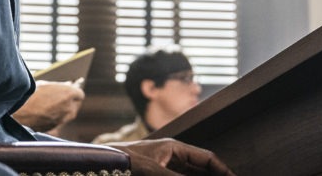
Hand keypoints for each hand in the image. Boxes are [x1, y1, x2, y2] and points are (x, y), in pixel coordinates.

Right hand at [12, 79, 85, 133]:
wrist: (18, 111)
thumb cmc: (30, 94)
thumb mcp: (46, 84)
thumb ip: (59, 87)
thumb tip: (67, 87)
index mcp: (69, 94)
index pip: (79, 94)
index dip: (73, 92)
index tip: (68, 91)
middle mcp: (69, 108)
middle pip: (75, 105)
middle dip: (69, 102)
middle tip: (58, 98)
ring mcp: (62, 120)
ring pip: (67, 115)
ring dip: (62, 111)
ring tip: (48, 106)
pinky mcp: (54, 128)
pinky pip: (58, 122)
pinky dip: (54, 118)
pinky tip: (43, 113)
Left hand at [109, 138, 235, 175]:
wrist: (98, 164)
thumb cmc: (123, 162)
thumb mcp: (154, 172)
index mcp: (175, 148)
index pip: (207, 158)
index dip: (223, 170)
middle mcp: (171, 156)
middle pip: (200, 169)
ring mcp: (163, 166)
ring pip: (189, 175)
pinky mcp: (155, 174)